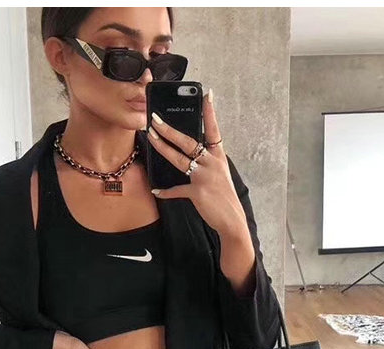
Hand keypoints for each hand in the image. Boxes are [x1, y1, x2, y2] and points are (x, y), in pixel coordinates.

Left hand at [146, 88, 246, 238]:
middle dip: (170, 129)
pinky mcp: (197, 192)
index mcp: (218, 157)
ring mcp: (204, 176)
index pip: (213, 130)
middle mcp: (212, 163)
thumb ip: (206, 163)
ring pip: (179, 159)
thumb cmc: (224, 197)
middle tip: (156, 119)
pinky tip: (156, 190)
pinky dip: (166, 192)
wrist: (232, 219)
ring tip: (151, 137)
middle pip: (188, 141)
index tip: (207, 94)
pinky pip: (177, 190)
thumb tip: (189, 157)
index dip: (210, 113)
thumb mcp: (220, 175)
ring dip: (163, 147)